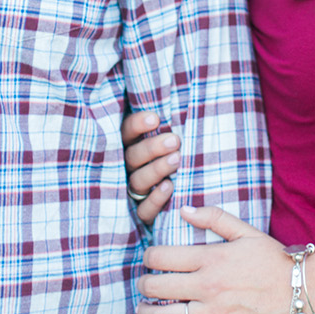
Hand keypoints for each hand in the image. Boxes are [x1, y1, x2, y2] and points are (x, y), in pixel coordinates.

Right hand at [122, 110, 179, 224]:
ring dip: (156, 169)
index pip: (126, 132)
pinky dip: (156, 199)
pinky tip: (169, 187)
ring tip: (177, 160)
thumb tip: (188, 100)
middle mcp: (127, 168)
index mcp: (130, 146)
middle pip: (132, 157)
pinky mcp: (140, 213)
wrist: (184, 204)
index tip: (156, 119)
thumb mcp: (171, 139)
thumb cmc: (177, 156)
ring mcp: (132, 191)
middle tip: (175, 140)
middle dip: (152, 147)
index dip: (137, 125)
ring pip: (137, 181)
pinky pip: (143, 210)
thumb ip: (171, 124)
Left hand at [137, 206, 298, 313]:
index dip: (148, 258)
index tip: (149, 260)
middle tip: (143, 285)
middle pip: (157, 287)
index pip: (162, 257)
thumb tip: (183, 209)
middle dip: (143, 285)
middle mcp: (209, 287)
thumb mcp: (247, 232)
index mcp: (212, 258)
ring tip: (144, 311)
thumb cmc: (275, 260)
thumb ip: (213, 217)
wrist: (306, 293)